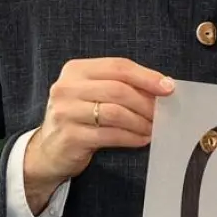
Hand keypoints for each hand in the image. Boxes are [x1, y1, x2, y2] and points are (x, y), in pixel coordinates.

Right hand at [23, 57, 173, 207]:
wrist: (48, 150)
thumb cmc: (78, 117)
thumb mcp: (92, 93)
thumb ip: (120, 86)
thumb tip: (162, 86)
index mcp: (76, 70)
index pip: (118, 67)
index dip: (146, 76)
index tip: (168, 87)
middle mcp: (67, 88)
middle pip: (118, 89)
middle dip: (146, 102)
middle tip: (162, 113)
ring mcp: (65, 112)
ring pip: (115, 113)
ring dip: (141, 121)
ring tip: (153, 128)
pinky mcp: (70, 136)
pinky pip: (110, 135)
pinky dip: (131, 137)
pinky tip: (141, 139)